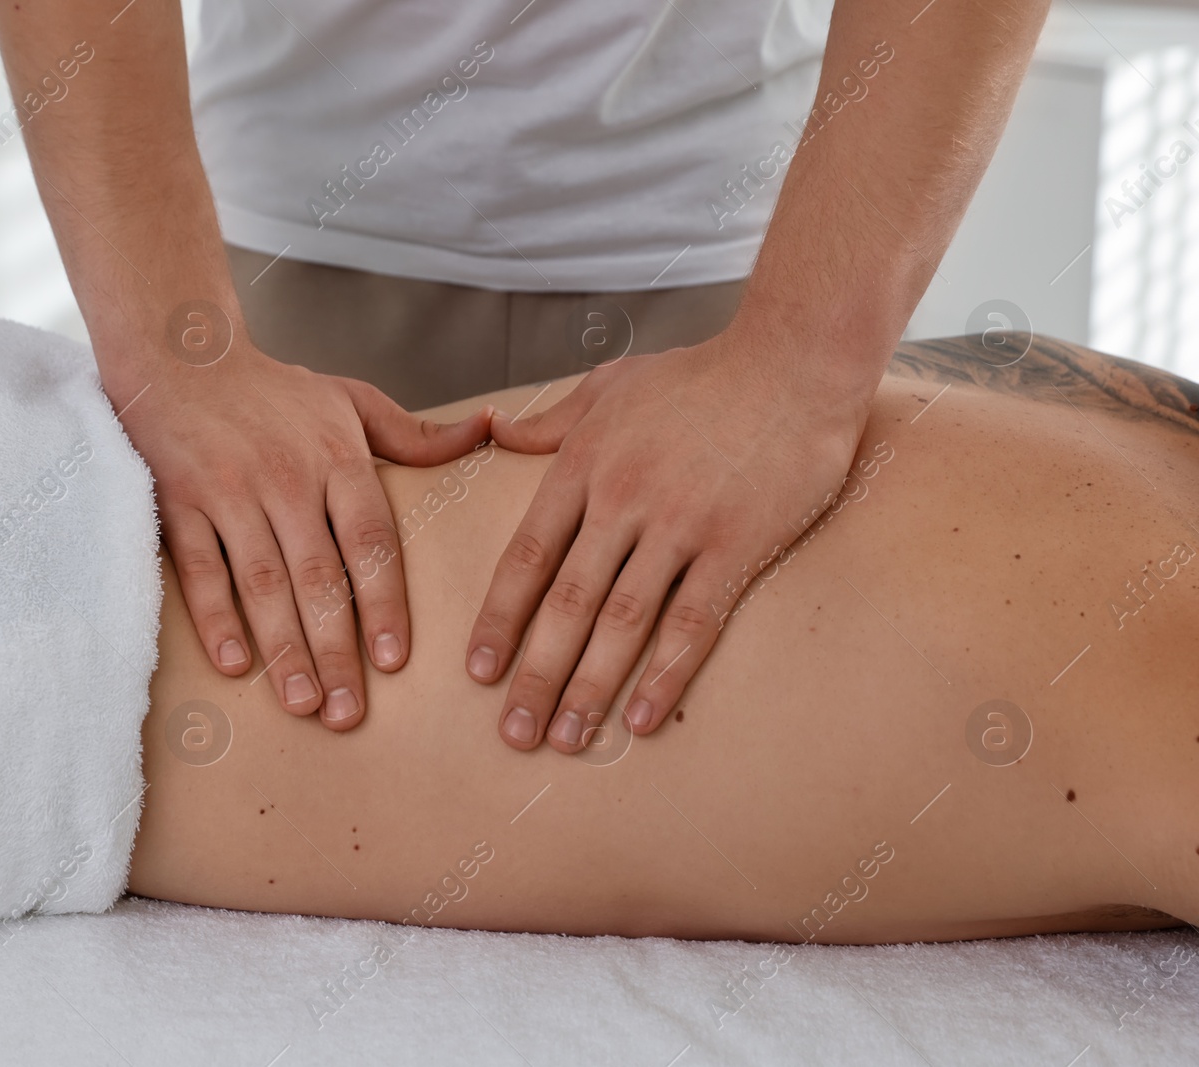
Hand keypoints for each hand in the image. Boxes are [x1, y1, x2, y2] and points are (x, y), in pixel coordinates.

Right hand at [111, 342, 491, 729]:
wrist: (181, 355)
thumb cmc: (274, 390)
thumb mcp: (350, 399)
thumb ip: (415, 435)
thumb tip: (487, 431)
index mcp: (336, 456)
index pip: (370, 540)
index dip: (384, 602)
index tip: (395, 661)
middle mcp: (286, 477)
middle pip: (318, 575)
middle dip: (336, 649)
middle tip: (350, 713)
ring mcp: (229, 490)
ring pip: (261, 581)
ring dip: (283, 648)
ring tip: (304, 702)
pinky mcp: (179, 501)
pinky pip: (199, 569)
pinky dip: (216, 617)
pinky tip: (236, 666)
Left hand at [467, 328, 875, 751]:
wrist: (794, 361)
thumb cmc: (702, 374)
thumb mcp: (611, 385)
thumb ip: (552, 422)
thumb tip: (495, 432)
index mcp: (583, 466)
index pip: (526, 557)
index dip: (500, 620)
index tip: (478, 671)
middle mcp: (622, 501)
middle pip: (566, 604)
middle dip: (534, 675)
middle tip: (511, 733)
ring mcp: (679, 525)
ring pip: (620, 623)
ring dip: (588, 688)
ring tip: (566, 740)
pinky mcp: (736, 545)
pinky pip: (692, 622)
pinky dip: (664, 674)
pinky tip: (641, 719)